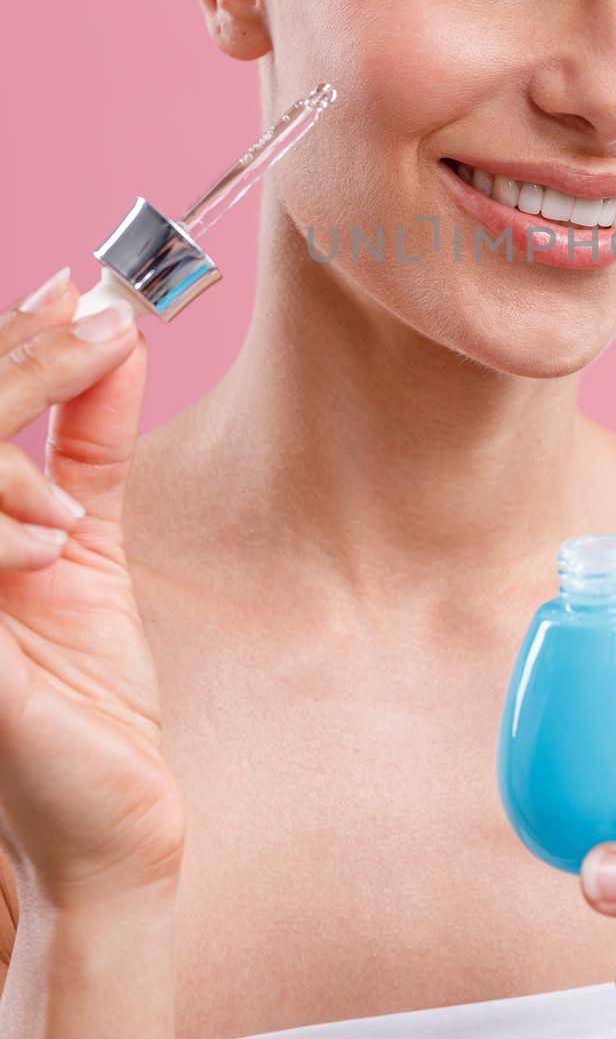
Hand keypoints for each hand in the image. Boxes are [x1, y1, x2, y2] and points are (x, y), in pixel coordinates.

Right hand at [0, 266, 185, 909]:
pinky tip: (51, 535)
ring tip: (89, 406)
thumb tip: (114, 338)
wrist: (111, 818)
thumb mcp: (86, 543)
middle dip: (21, 362)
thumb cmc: (86, 691)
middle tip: (97, 322)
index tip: (74, 287)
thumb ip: (89, 444)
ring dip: (11, 440)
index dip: (10, 344)